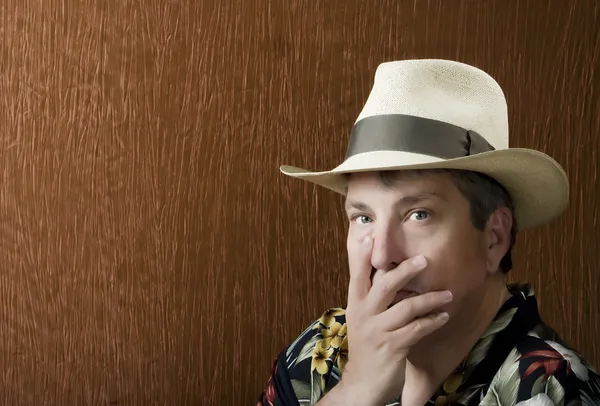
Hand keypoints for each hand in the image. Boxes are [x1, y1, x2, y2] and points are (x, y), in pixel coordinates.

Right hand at [337, 236, 452, 405]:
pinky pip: (417, 329)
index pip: (357, 274)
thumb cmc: (366, 345)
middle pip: (384, 285)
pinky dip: (433, 321)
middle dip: (405, 270)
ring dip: (430, 299)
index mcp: (355, 303)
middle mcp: (364, 313)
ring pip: (406, 307)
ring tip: (447, 294)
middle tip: (424, 260)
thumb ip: (372, 296)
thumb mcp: (362, 317)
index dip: (362, 255)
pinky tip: (443, 316)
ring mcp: (378, 330)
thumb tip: (386, 271)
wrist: (362, 383)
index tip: (370, 236)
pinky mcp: (393, 347)